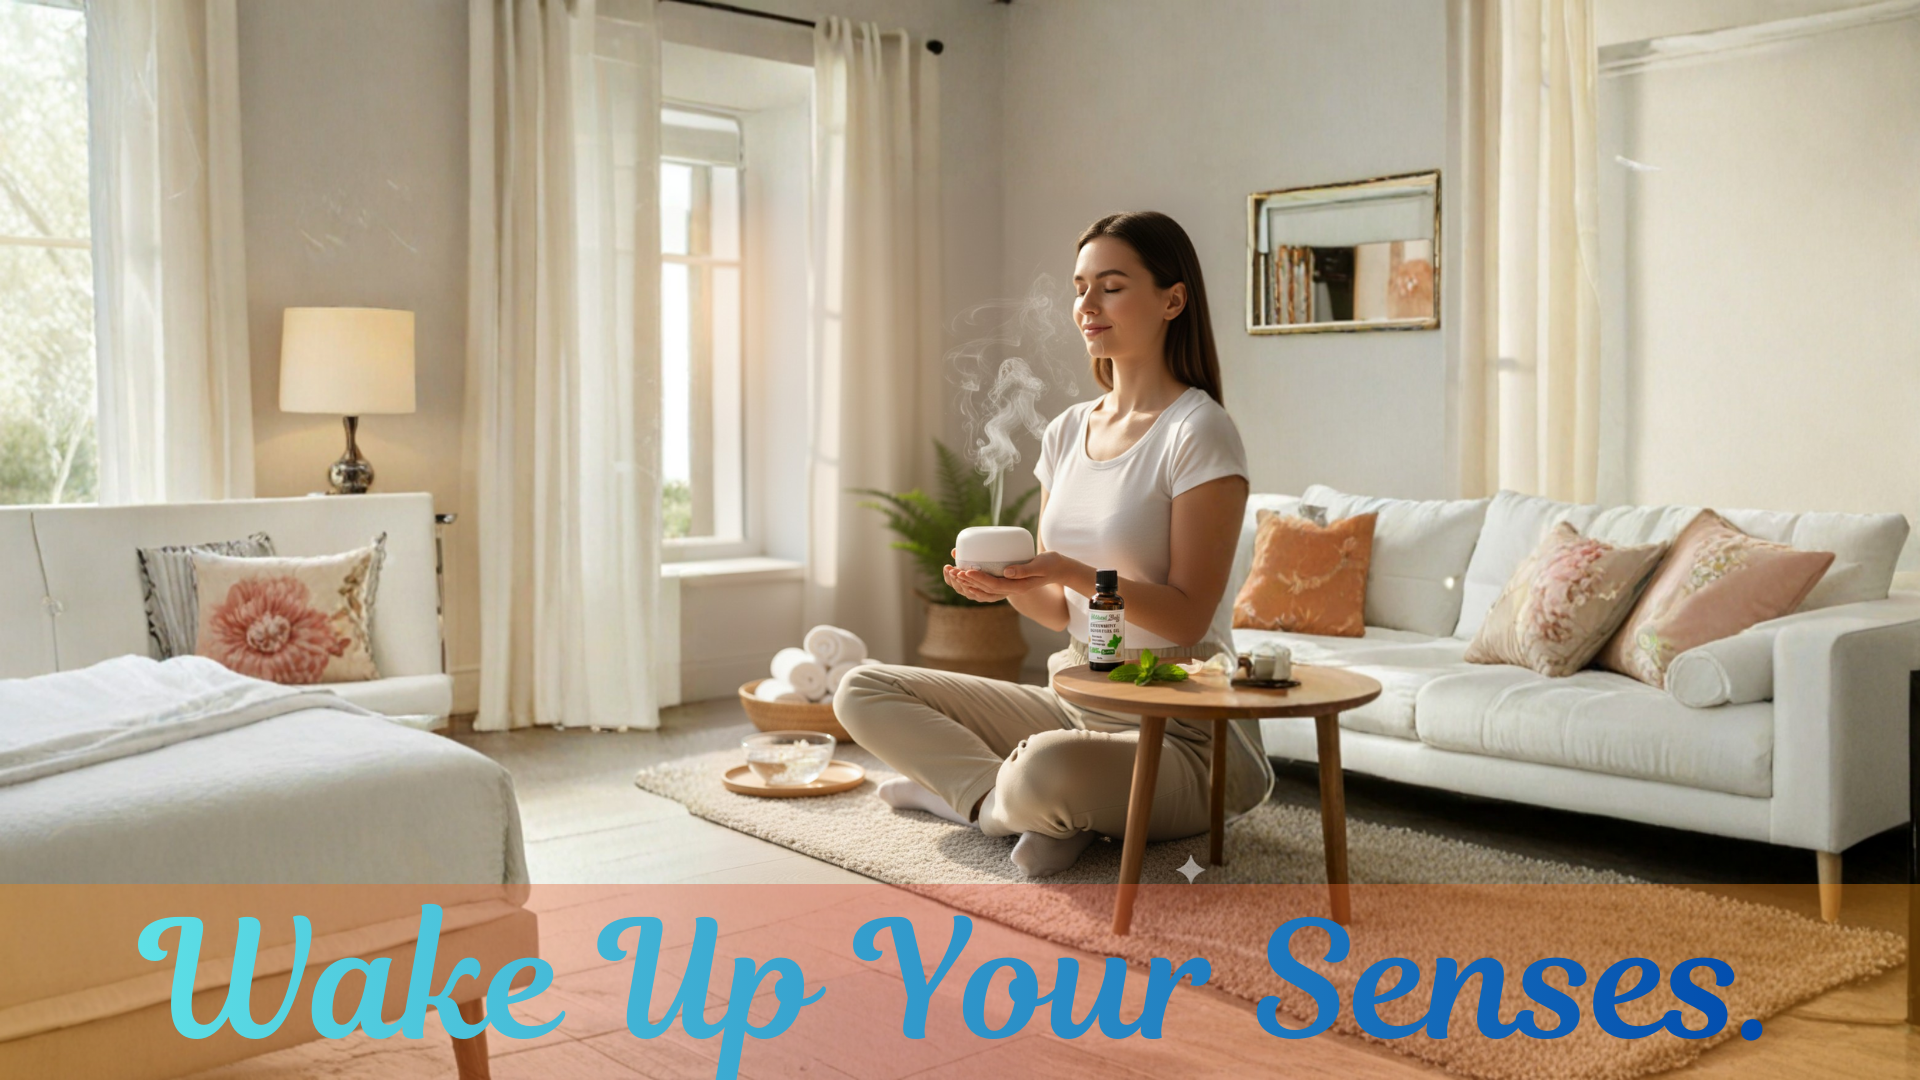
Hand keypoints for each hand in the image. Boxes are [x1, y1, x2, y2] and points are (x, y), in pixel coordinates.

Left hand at [943, 550, 1078, 603]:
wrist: (1058, 569)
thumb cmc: (1051, 564)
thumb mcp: (1041, 565)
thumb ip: (1025, 569)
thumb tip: (1006, 571)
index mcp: (1019, 587)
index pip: (994, 586)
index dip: (980, 578)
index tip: (967, 570)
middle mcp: (1012, 589)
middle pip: (985, 589)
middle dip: (968, 581)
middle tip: (955, 570)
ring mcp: (1009, 587)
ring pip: (984, 589)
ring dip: (969, 583)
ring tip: (955, 572)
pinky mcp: (1008, 581)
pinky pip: (988, 585)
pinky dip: (976, 581)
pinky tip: (967, 573)